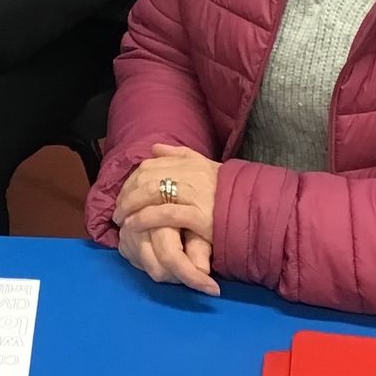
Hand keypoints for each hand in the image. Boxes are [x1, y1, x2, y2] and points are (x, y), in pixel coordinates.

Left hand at [114, 143, 220, 296]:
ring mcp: (194, 194)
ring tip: (122, 220)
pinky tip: (134, 226)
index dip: (133, 179)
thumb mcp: (206, 168)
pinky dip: (144, 219)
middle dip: (127, 193)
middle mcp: (190, 174)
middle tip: (118, 209)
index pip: (151, 165)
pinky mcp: (198, 216)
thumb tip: (154, 148)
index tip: (124, 193)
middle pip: (147, 177)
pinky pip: (164, 214)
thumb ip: (180, 156)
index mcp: (191, 162)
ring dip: (131, 206)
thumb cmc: (230, 194)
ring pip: (152, 193)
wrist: (257, 212)